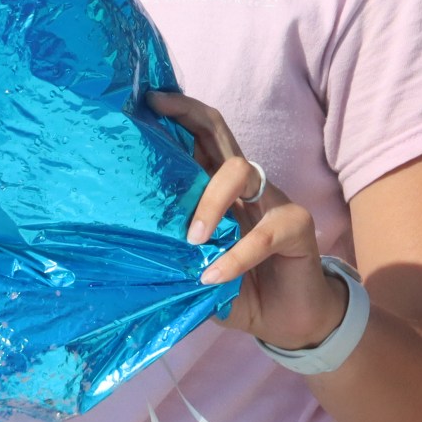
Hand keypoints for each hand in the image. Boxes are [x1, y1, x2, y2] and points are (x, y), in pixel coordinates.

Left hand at [148, 89, 351, 356]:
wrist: (292, 320)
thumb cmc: (243, 291)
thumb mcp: (199, 274)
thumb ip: (175, 262)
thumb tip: (125, 263)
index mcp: (221, 192)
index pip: (201, 140)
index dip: (178, 116)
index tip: (147, 101)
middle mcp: (246, 187)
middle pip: (221, 133)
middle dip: (190, 115)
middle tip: (159, 110)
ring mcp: (274, 202)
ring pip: (240, 172)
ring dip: (210, 201)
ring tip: (192, 239)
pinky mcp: (296, 227)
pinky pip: (264, 233)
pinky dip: (236, 256)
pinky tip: (215, 277)